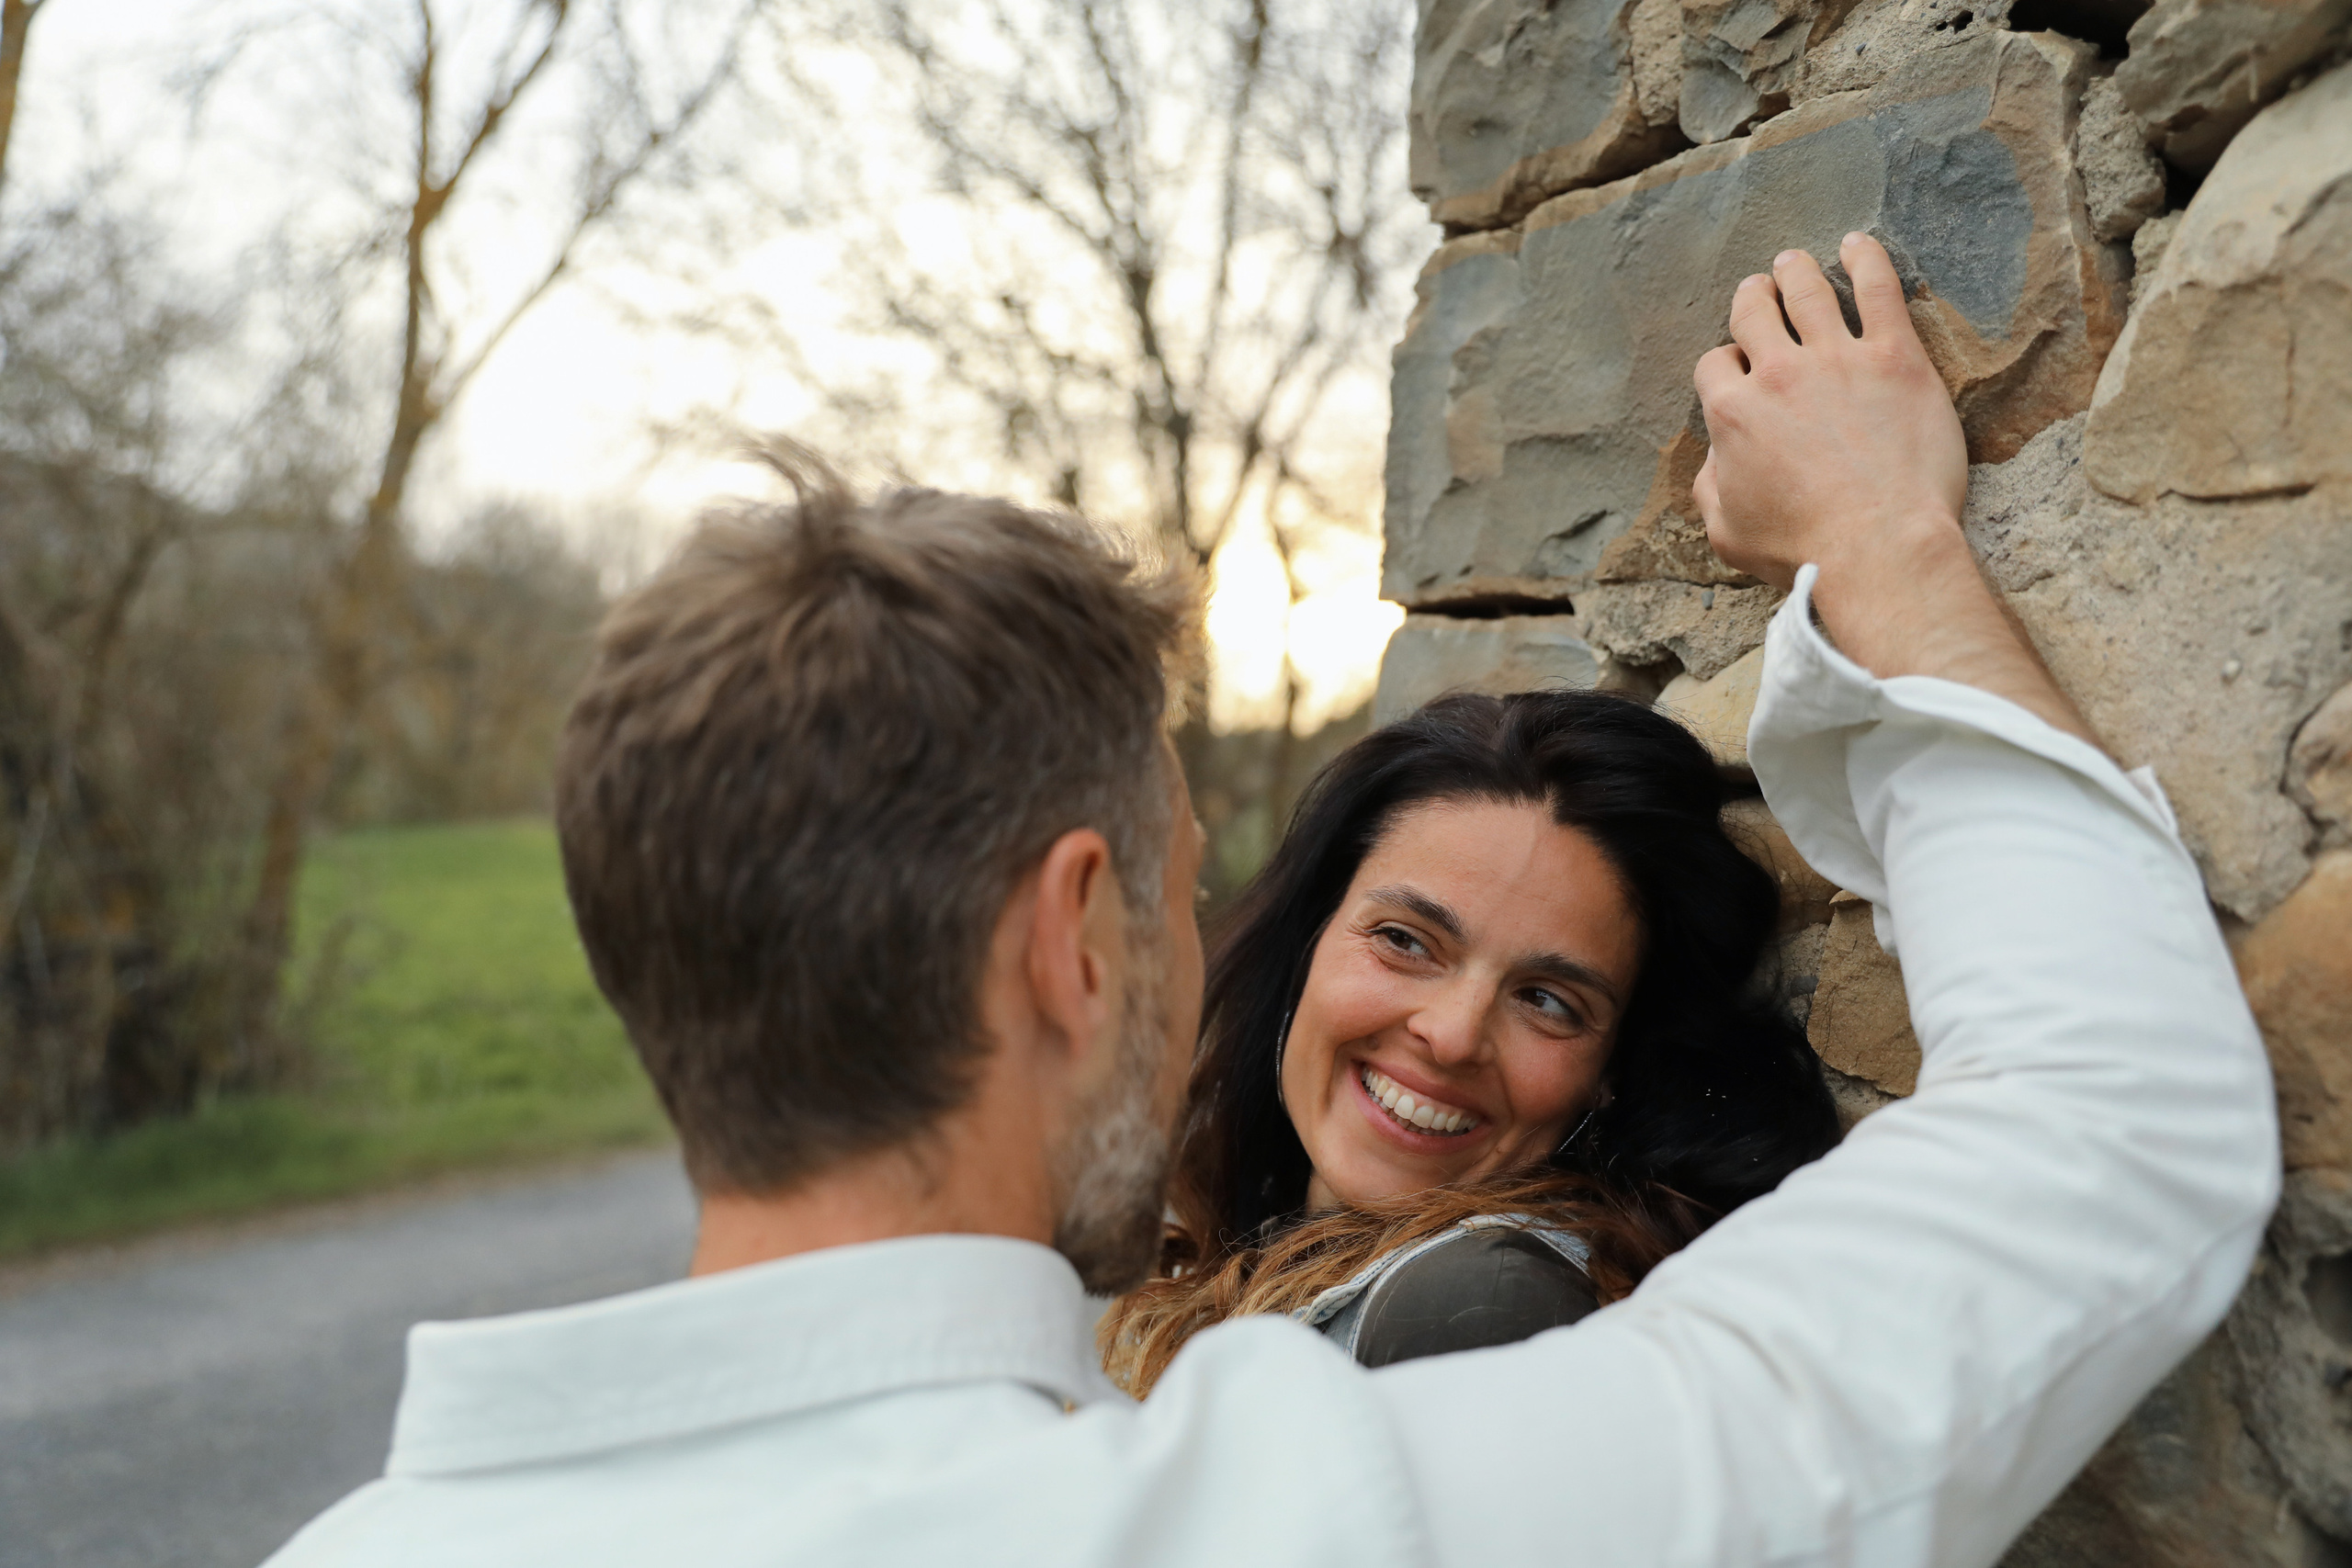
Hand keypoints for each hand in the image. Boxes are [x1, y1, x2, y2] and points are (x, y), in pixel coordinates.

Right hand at [1689, 234, 2098, 748]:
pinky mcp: (1893, 356)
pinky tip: (1858, 244)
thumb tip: (1714, 462)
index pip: (1716, 365)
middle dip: (1751, 298)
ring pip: (1808, 291)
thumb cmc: (1802, 549)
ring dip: (1795, 271)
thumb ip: (1709, 488)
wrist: (1879, 545)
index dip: (1724, 364)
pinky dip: (1865, 259)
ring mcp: (1836, 359)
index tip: (1737, 370)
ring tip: (1794, 261)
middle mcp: (1777, 374)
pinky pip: (1877, 289)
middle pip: (1754, 313)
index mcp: (1733, 413)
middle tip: (1759, 290)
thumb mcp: (1727, 533)